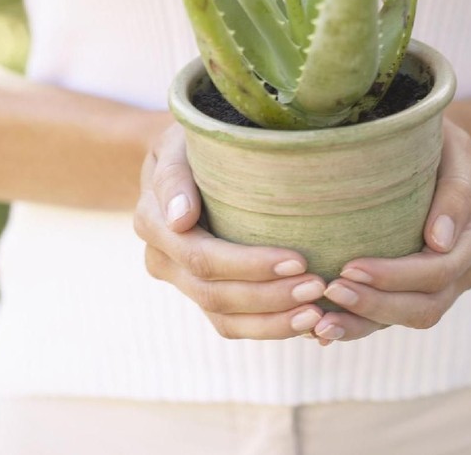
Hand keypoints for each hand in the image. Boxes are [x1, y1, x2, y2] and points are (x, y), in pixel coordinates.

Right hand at [134, 123, 328, 338]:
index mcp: (153, 222)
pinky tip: (304, 322)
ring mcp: (180, 281)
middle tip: (318, 285)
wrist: (186, 157)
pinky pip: (230, 324)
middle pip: (214, 293)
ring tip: (316, 312)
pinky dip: (267, 328)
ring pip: (223, 317)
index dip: (250, 265)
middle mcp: (161, 259)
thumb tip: (180, 218)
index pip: (202, 256)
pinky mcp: (202, 293)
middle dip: (269, 295)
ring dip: (272, 319)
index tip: (298, 259)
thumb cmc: (190, 142)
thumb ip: (174, 176)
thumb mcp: (178, 142)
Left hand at [312, 118, 470, 344]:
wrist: (437, 145)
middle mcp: (464, 265)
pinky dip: (361, 325)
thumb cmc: (441, 140)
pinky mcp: (417, 287)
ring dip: (365, 323)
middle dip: (376, 303)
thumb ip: (455, 191)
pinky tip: (325, 329)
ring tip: (322, 323)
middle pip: (426, 304)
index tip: (350, 266)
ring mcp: (443, 282)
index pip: (438, 269)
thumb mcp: (455, 148)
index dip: (395, 275)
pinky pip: (393, 316)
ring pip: (409, 317)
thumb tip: (441, 240)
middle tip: (331, 291)